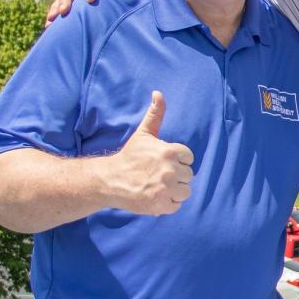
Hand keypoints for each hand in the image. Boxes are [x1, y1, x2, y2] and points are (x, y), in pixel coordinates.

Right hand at [103, 93, 193, 215]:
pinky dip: (168, 203)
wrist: (110, 180)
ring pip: (186, 191)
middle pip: (189, 175)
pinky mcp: (161, 206)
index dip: (177, 160)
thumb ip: (155, 114)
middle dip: (176, 175)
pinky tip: (155, 196)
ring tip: (159, 186)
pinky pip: (177, 205)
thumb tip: (158, 93)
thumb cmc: (129, 156)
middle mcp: (170, 171)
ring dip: (175, 190)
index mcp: (169, 152)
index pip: (188, 158)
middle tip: (158, 175)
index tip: (163, 162)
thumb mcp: (144, 134)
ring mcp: (166, 189)